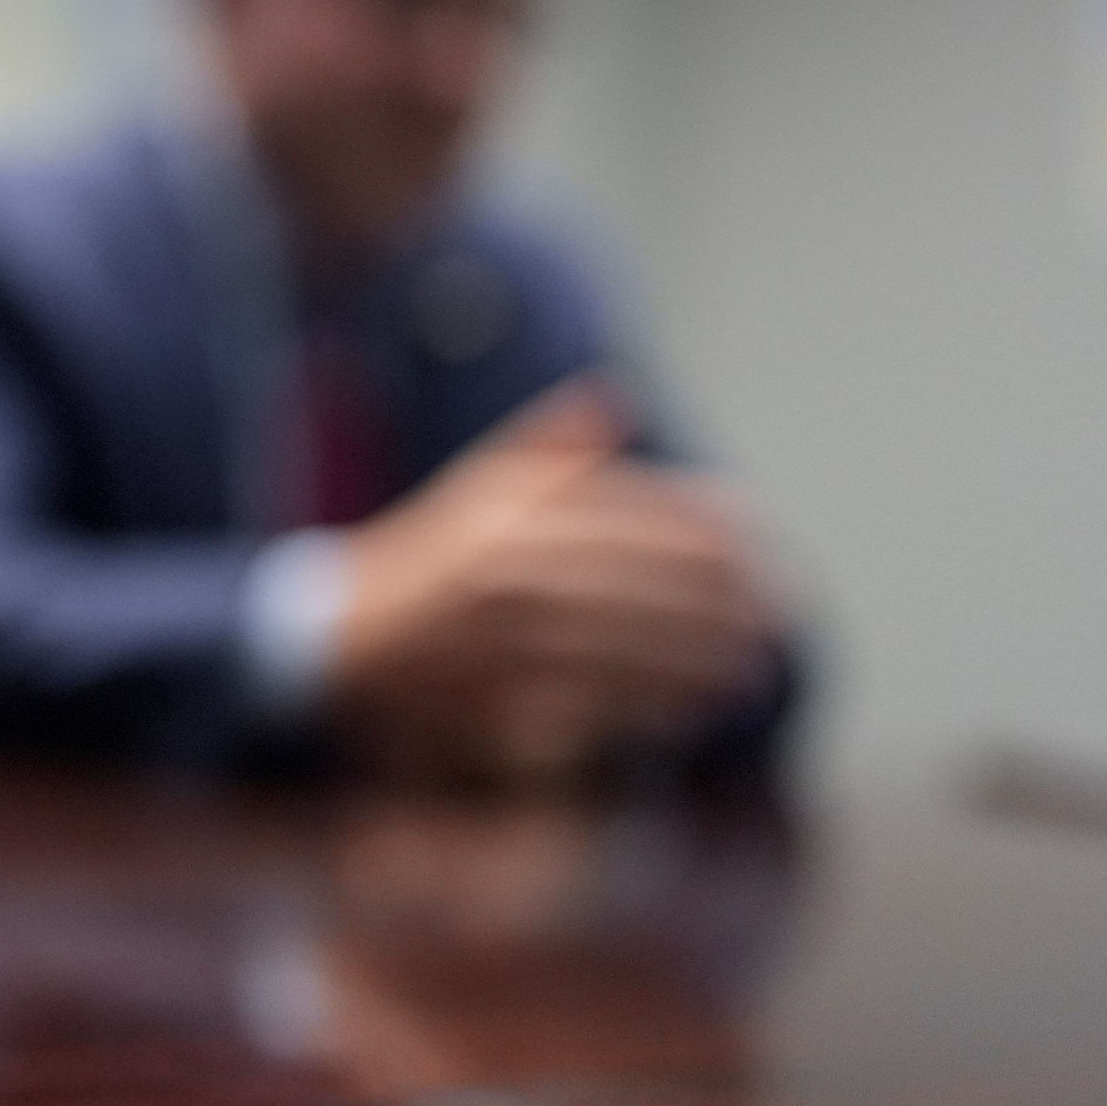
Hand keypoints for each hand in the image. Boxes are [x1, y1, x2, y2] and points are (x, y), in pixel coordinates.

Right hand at [332, 382, 776, 784]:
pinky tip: (687, 708)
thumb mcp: (478, 485)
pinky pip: (591, 707)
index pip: (636, 520)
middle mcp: (509, 575)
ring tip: (744, 668)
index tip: (759, 551)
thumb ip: (552, 446)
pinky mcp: (494, 701)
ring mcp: (502, 643)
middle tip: (772, 618)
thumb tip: (617, 397)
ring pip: (627, 653)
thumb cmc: (423, 556)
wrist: (333, 639)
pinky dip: (646, 707)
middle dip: (719, 606)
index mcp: (512, 514)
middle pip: (644, 590)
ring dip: (696, 662)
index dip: (708, 537)